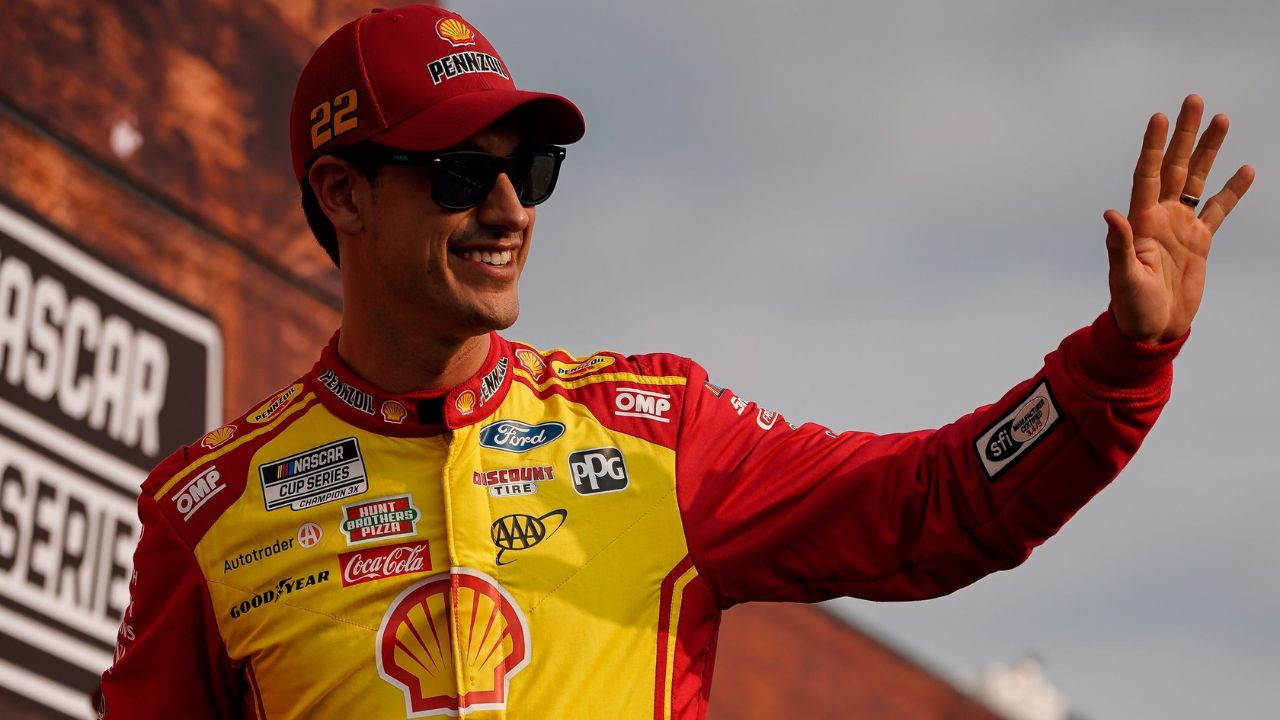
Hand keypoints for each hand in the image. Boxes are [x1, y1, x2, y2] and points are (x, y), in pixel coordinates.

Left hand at [1104, 94, 1253, 344]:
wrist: (1151, 330)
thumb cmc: (1132, 307)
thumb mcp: (1124, 278)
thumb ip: (1118, 246)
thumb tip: (1110, 213)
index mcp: (1140, 222)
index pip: (1147, 174)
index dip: (1153, 146)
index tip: (1159, 117)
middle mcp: (1159, 217)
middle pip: (1174, 165)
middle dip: (1184, 134)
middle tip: (1194, 99)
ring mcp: (1180, 226)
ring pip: (1197, 179)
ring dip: (1209, 150)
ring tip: (1221, 118)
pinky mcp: (1199, 241)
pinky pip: (1218, 208)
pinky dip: (1231, 190)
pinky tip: (1246, 168)